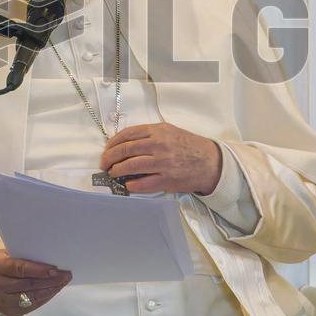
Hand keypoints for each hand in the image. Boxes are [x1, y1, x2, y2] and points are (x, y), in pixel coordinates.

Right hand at [0, 249, 71, 315]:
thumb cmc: (0, 264)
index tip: (55, 269)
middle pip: (28, 285)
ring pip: (31, 297)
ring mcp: (2, 302)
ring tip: (63, 282)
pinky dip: (45, 297)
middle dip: (50, 281)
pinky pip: (32, 306)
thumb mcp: (6, 255)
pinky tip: (54, 290)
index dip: (38, 270)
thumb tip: (49, 258)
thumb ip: (23, 257)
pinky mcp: (10, 311)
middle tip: (66, 275)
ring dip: (50, 290)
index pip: (19, 269)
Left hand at [99, 122, 221, 194]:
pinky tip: (127, 184)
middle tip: (105, 163)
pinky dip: (132, 184)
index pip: (128, 134)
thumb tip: (126, 143)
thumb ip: (150, 134)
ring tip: (113, 173)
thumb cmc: (189, 146)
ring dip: (118, 170)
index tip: (107, 149)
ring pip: (131, 166)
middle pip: (126, 150)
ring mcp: (162, 162)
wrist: (210, 162)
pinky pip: (143, 183)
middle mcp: (159, 145)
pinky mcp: (167, 179)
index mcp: (158, 131)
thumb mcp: (170, 131)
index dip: (113, 143)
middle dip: (110, 157)